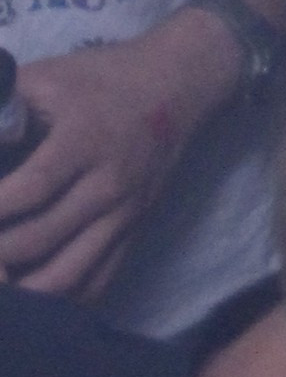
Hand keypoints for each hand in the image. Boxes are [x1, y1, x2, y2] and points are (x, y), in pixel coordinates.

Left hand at [0, 15, 240, 299]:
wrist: (179, 82)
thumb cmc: (103, 77)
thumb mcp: (49, 76)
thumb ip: (4, 105)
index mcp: (85, 139)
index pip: (32, 189)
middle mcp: (108, 184)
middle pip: (41, 240)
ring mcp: (124, 214)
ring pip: (68, 276)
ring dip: (22, 291)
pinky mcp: (134, 231)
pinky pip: (96, 284)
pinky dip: (60, 300)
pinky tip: (31, 296)